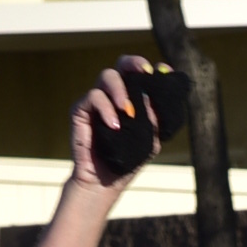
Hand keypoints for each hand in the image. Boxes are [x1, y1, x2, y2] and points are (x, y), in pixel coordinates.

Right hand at [68, 59, 150, 187]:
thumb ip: (155, 119)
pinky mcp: (81, 110)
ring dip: (120, 89)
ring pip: (107, 76)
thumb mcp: (150, 140)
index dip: (152, 70)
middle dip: (134, 63)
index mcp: (133, 99)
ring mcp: (97, 101)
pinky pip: (93, 97)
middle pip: (121, 66)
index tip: (165, 71)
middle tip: (144, 71)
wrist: (104, 182)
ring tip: (128, 111)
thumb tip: (153, 97)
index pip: (141, 76)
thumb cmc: (128, 161)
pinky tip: (114, 126)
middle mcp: (114, 95)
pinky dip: (106, 109)